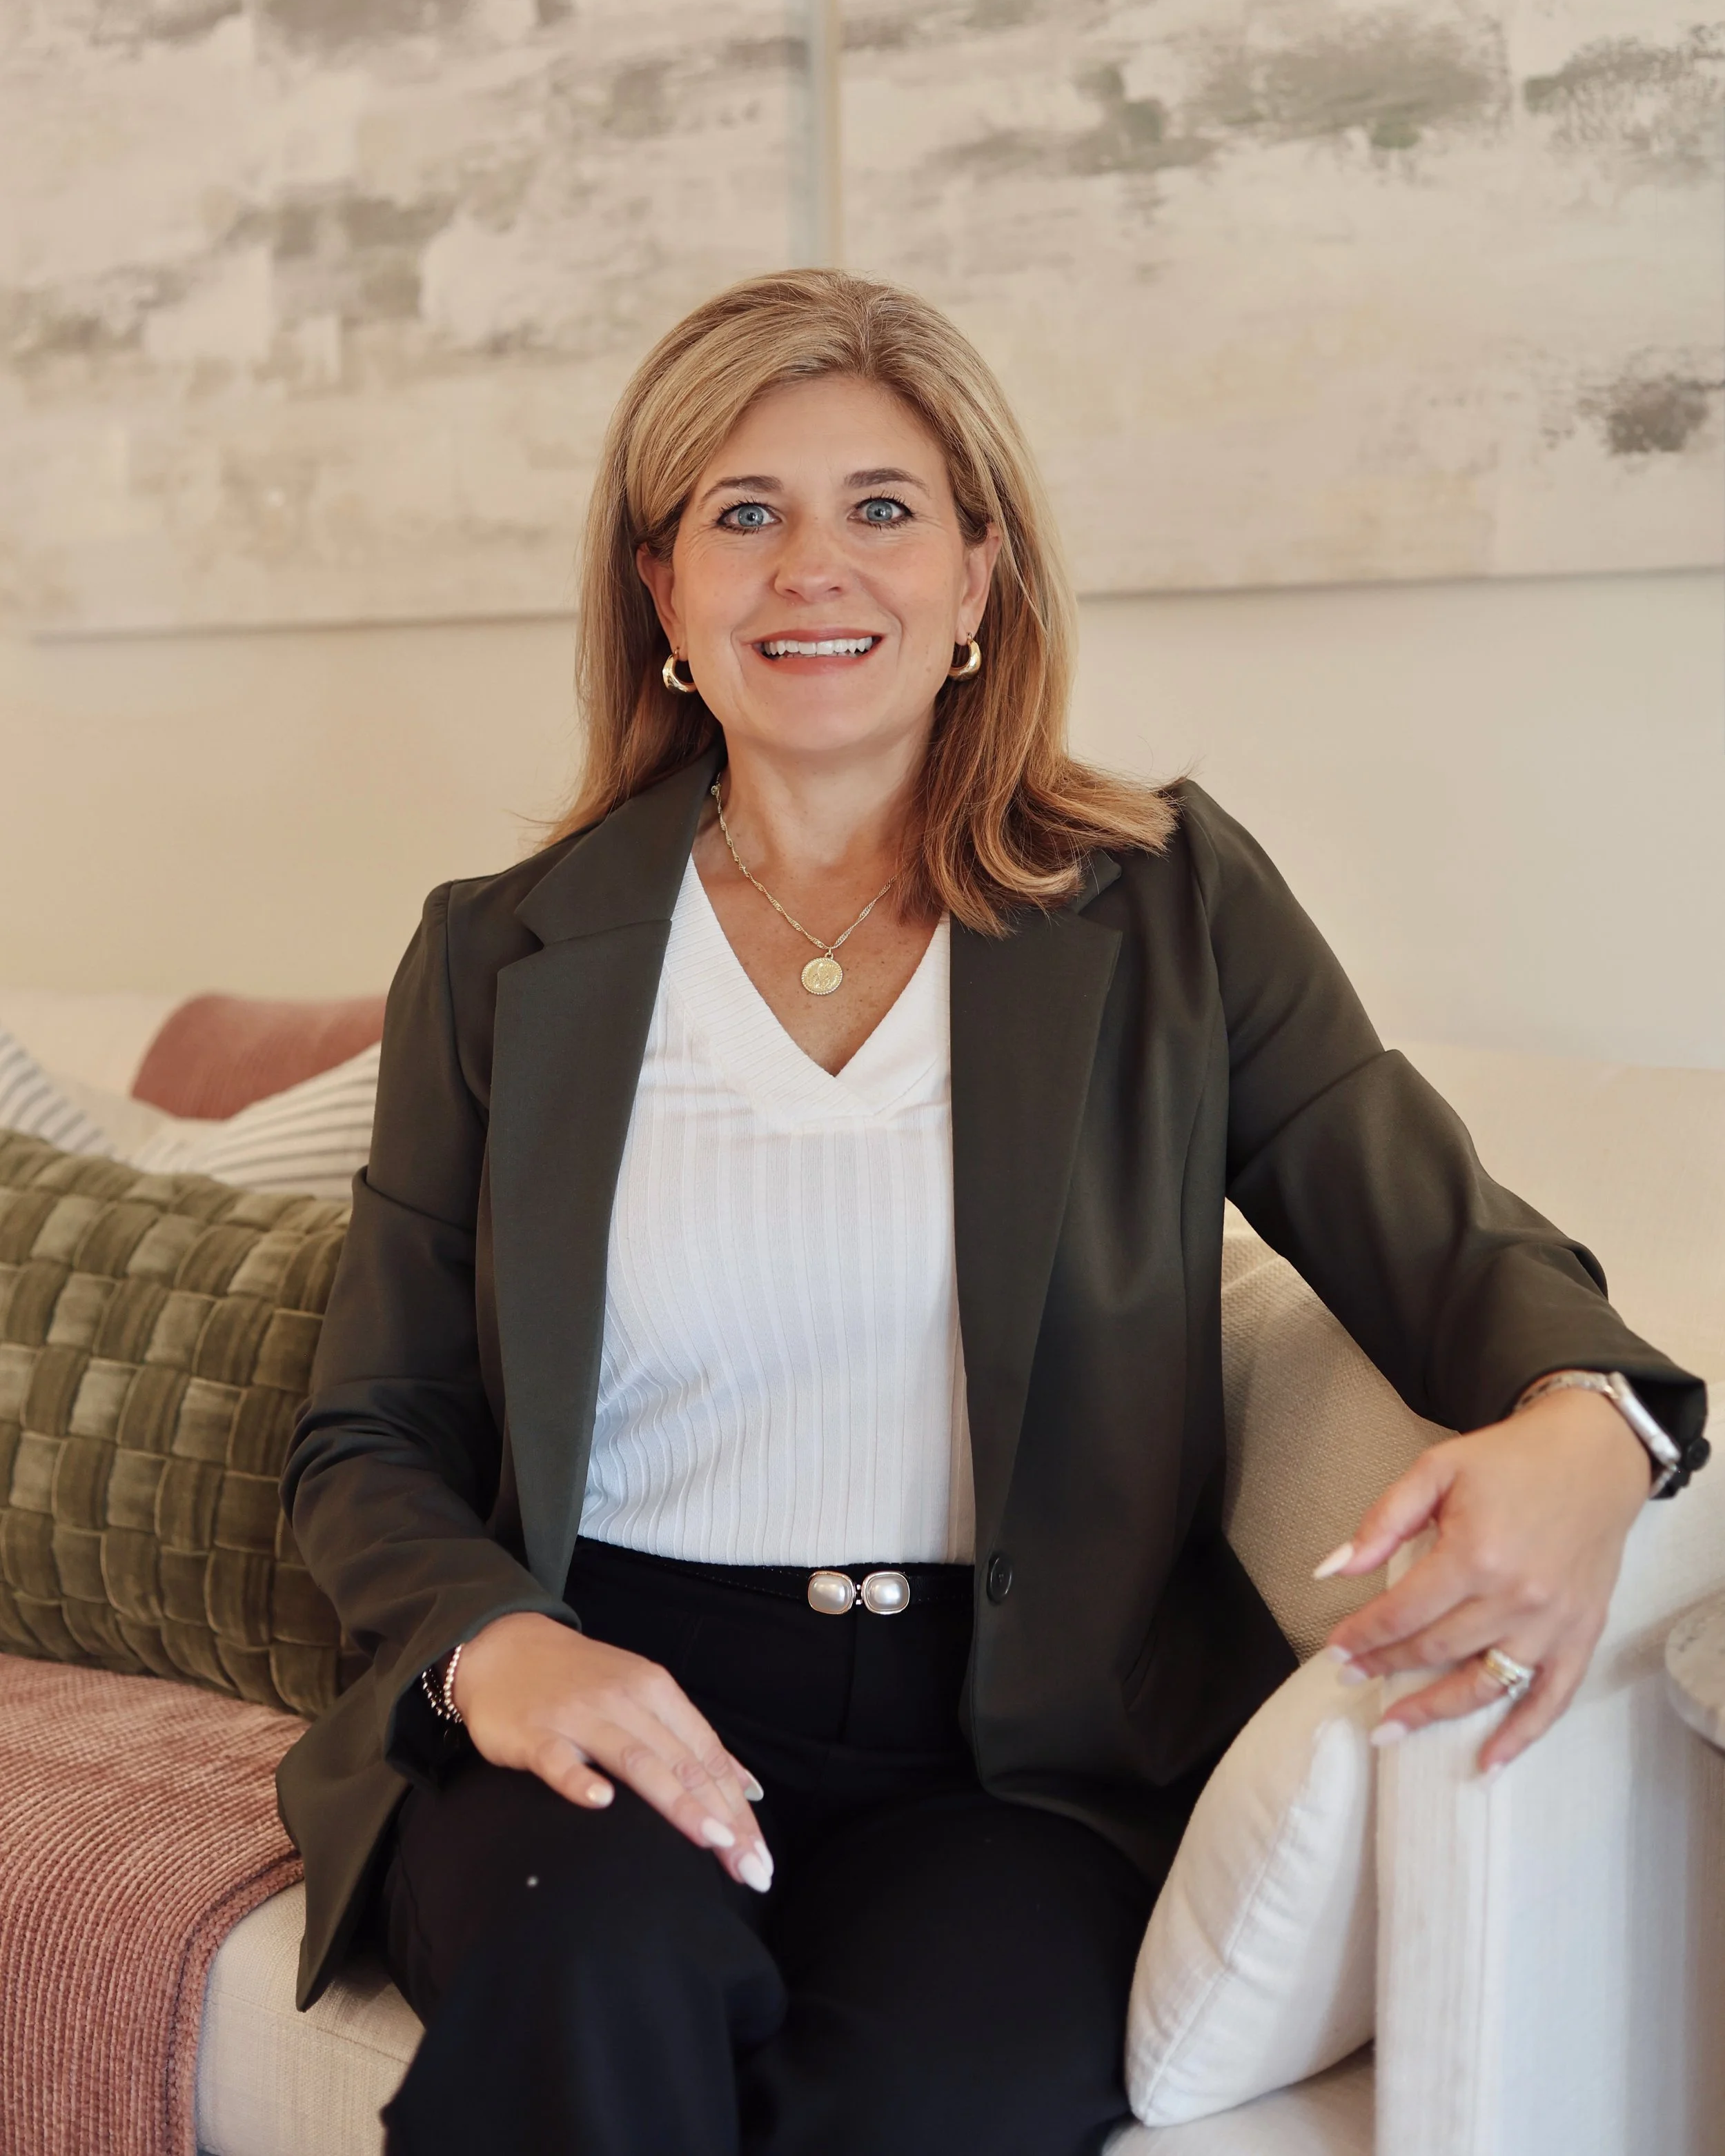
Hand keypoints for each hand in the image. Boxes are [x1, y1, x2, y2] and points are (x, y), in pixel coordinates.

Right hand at [450, 1612, 773, 1891]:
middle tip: (751, 1870)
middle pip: (683, 1763)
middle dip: (722, 1818)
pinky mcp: (535, 1733)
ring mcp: (579, 1715)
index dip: (739, 1808)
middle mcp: (626, 1700)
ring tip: (710, 1841)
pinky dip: (581, 1780)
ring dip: (677, 1802)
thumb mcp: (644, 1693)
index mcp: (657, 1691)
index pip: (709, 1755)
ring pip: (636, 1760)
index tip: (762, 1858)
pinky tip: (601, 1803)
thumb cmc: (581, 1681)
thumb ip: (690, 1739)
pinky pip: (560, 1759)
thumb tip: (746, 1786)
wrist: (505, 1645)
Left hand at [1317, 1387, 1650, 1773]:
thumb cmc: (1509, 1460)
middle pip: (1436, 1648)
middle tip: (1349, 1677)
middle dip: (1386, 1666)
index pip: (1403, 1611)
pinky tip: (1487, 1763)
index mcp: (1475, 1554)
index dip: (1363, 1633)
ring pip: (1483, 1683)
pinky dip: (1521, 1735)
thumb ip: (1382, 1522)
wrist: (1594, 1455)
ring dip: (1433, 1711)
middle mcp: (1515, 1596)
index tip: (1334, 1649)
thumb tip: (1332, 1569)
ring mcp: (1552, 1622)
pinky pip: (1551, 1698)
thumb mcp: (1435, 1470)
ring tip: (1390, 1730)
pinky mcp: (1581, 1634)